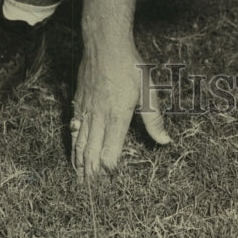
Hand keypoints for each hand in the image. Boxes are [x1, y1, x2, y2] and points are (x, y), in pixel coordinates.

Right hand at [71, 31, 170, 180]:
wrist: (105, 44)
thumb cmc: (130, 66)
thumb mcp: (148, 90)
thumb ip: (154, 119)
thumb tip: (165, 141)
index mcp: (117, 116)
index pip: (110, 152)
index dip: (110, 168)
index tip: (111, 182)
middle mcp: (99, 116)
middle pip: (91, 152)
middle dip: (91, 173)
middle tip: (89, 193)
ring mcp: (86, 110)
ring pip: (80, 143)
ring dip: (79, 163)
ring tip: (80, 180)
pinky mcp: (78, 102)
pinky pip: (73, 129)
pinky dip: (72, 145)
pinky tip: (73, 153)